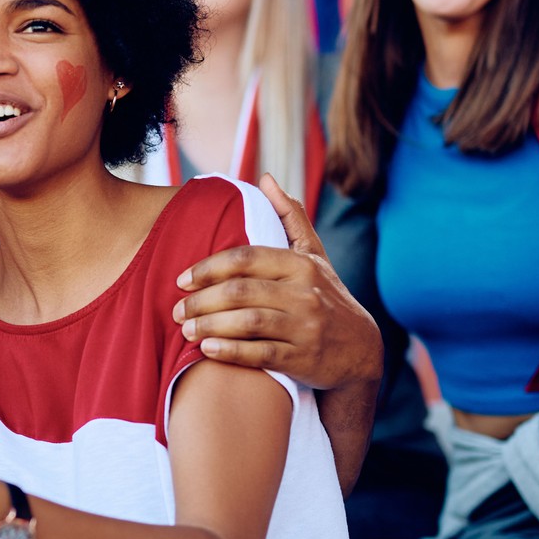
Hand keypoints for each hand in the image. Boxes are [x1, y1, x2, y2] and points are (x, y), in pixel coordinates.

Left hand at [172, 174, 382, 389]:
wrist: (360, 349)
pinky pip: (260, 354)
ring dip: (210, 326)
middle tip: (178, 310)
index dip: (209, 267)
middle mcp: (304, 294)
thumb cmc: (327, 295)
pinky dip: (229, 351)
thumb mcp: (314, 255)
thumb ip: (290, 216)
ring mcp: (304, 328)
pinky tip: (207, 349)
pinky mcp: (302, 359)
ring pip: (247, 323)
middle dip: (201, 301)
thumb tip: (265, 179)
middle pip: (241, 292)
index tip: (182, 279)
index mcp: (301, 265)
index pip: (246, 258)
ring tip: (186, 330)